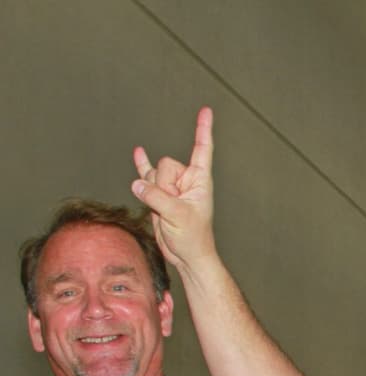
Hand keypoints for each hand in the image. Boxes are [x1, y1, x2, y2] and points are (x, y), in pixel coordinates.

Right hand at [131, 106, 216, 271]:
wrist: (186, 255)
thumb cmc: (193, 237)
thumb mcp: (177, 216)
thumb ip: (156, 197)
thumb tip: (137, 183)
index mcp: (199, 180)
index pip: (202, 149)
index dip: (203, 130)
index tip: (206, 110)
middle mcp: (186, 179)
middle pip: (164, 164)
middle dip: (162, 185)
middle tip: (173, 208)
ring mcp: (171, 186)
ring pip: (151, 175)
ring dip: (152, 191)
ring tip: (165, 212)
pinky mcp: (157, 195)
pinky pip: (146, 175)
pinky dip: (141, 164)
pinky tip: (138, 151)